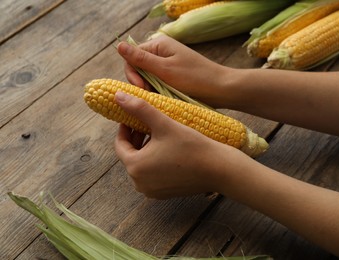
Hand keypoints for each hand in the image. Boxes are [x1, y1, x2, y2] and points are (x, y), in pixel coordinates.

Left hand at [113, 91, 240, 198]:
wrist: (218, 169)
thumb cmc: (191, 145)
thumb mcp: (163, 124)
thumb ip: (139, 108)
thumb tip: (117, 95)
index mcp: (135, 167)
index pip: (120, 144)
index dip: (125, 128)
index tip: (133, 117)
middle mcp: (139, 183)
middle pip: (131, 155)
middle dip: (137, 139)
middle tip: (147, 124)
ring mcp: (152, 191)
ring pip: (142, 165)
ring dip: (146, 150)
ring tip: (158, 135)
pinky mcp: (164, 194)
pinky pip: (152, 175)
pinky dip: (155, 162)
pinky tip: (168, 150)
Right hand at [117, 35, 228, 106]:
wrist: (221, 89)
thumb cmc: (195, 78)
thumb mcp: (165, 69)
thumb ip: (141, 59)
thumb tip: (118, 45)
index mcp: (159, 44)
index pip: (132, 57)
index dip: (132, 74)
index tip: (142, 89)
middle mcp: (162, 52)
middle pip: (139, 68)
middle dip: (141, 83)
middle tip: (151, 95)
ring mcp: (168, 64)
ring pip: (148, 78)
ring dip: (150, 89)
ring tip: (160, 98)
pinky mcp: (173, 76)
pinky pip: (158, 83)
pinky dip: (159, 92)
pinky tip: (164, 99)